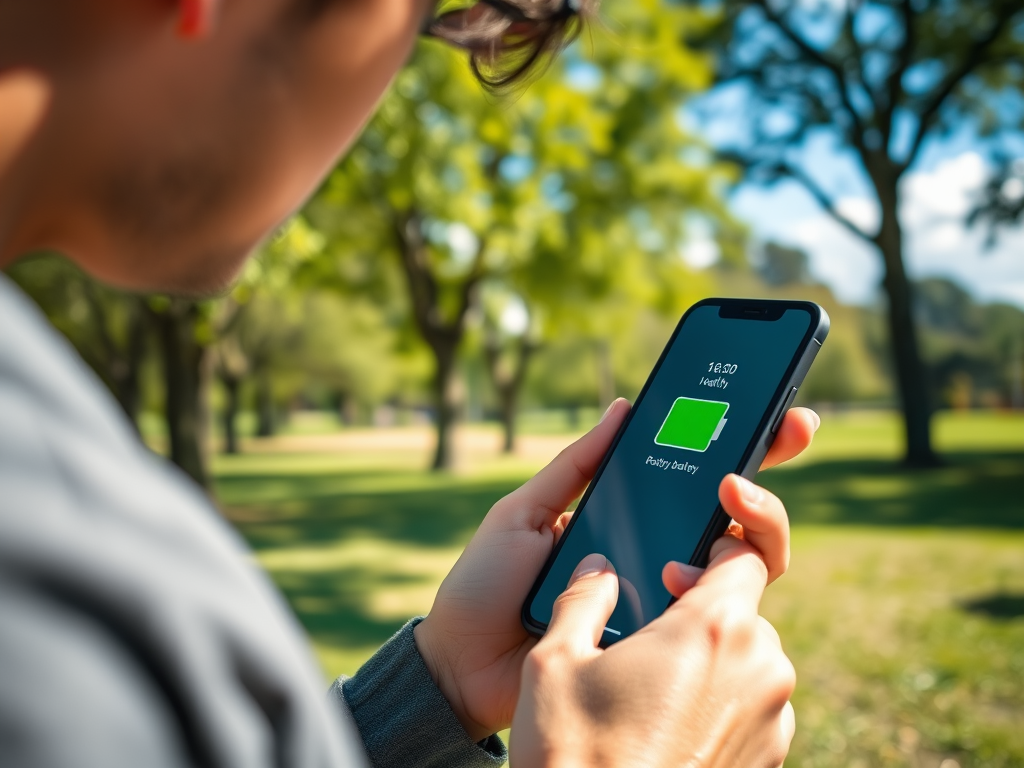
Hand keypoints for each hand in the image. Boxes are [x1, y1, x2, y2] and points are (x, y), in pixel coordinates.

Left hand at [414, 399, 818, 740]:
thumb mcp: (523, 512)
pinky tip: (691, 568)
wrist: (462, 666)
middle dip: (766, 489)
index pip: (692, 482)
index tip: (781, 416)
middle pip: (736, 526)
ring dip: (748, 530)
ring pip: (741, 570)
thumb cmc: (487, 584)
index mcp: (625, 519)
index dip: (743, 450)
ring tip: (726, 505)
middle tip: (762, 463)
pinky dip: (717, 587)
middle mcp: (655, 557)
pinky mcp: (659, 645)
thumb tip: (624, 408)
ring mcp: (662, 602)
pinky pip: (708, 617)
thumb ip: (575, 466)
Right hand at [510, 540, 795, 766]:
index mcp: (713, 630)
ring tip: (652, 685)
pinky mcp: (768, 762)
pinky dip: (720, 705)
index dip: (712, 550)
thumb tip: (598, 568)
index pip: (746, 556)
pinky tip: (667, 725)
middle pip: (744, 612)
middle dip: (702, 612)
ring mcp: (771, 722)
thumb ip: (581, 597)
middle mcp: (759, 671)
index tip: (673, 568)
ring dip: (712, 661)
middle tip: (652, 628)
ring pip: (750, 663)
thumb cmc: (575, 753)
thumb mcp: (554, 661)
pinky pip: (752, 710)